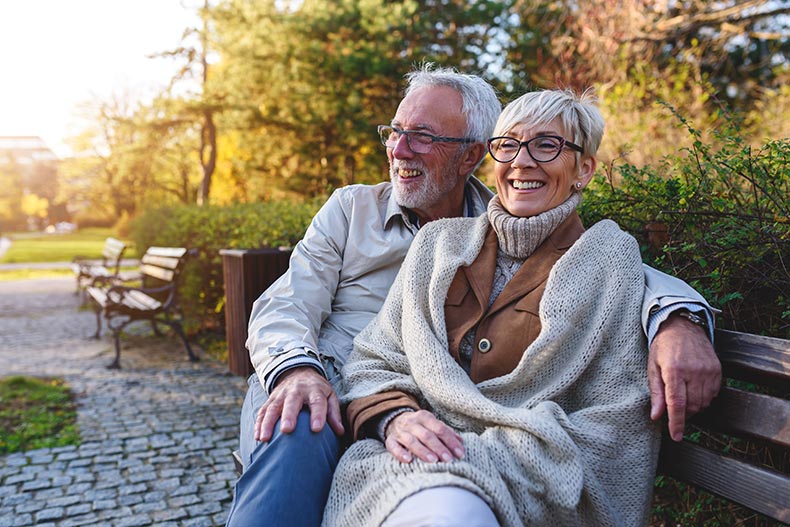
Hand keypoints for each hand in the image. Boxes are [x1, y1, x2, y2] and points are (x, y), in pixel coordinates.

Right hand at [254, 366, 343, 441]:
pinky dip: (259, 423)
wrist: (299, 372)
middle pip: (292, 402)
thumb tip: (340, 432)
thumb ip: (334, 413)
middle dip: (288, 416)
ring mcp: (281, 394)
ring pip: (273, 407)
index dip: (318, 415)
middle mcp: (296, 391)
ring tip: (265, 438)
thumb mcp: (329, 396)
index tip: (317, 429)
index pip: (317, 401)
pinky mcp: (270, 399)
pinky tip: (258, 436)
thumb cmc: (317, 390)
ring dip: (268, 423)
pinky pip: (263, 411)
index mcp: (314, 390)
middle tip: (287, 430)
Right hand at [384, 409, 464, 463]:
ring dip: (423, 451)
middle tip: (448, 459)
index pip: (440, 429)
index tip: (460, 454)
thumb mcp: (432, 424)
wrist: (394, 419)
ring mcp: (400, 431)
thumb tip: (460, 442)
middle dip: (439, 447)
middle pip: (427, 435)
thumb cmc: (419, 426)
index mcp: (425, 417)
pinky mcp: (390, 440)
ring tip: (433, 461)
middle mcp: (412, 423)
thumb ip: (445, 432)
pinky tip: (408, 460)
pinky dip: (400, 453)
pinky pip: (393, 446)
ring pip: (411, 441)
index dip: (451, 441)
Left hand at [648, 314, 720, 441]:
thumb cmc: (663, 347)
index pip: (677, 404)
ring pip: (703, 403)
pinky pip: (712, 395)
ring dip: (693, 408)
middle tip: (673, 411)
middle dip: (683, 415)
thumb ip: (656, 393)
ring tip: (682, 398)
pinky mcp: (717, 371)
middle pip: (692, 407)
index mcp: (674, 370)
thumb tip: (656, 416)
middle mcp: (693, 371)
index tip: (676, 437)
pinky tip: (693, 391)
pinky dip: (703, 399)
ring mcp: (708, 371)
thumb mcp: (653, 367)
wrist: (683, 327)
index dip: (677, 423)